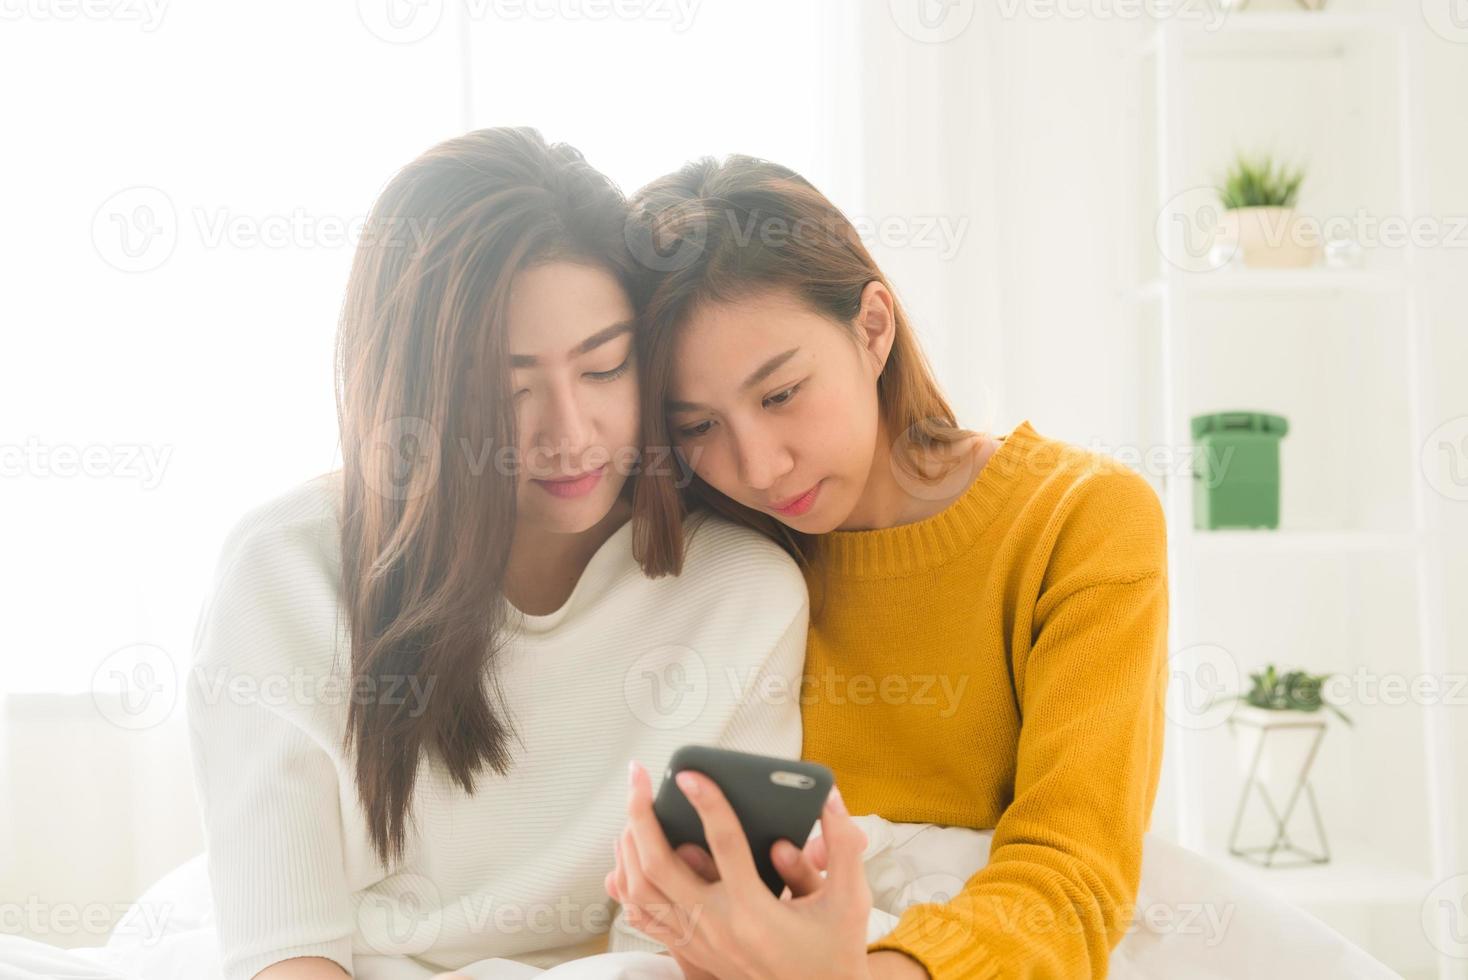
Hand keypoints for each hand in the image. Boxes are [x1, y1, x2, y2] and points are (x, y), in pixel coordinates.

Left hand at [605, 760, 872, 979]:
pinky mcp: (692, 950)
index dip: (707, 803)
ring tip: (634, 808)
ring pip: (641, 891)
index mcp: (756, 910)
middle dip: (642, 815)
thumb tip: (827, 798)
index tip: (689, 773)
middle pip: (661, 866)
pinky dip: (628, 881)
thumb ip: (843, 844)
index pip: (724, 845)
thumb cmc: (834, 948)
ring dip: (630, 845)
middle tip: (640, 777)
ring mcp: (700, 940)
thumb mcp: (850, 898)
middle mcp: (719, 926)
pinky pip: (643, 915)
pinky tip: (629, 854)